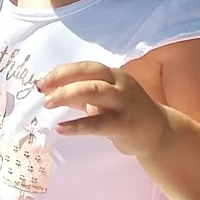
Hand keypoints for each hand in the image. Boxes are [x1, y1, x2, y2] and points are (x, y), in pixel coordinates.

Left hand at [36, 61, 166, 158]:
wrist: (158, 132)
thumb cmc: (125, 113)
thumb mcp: (102, 99)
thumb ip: (78, 94)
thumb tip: (47, 91)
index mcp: (113, 75)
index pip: (84, 67)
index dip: (61, 72)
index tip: (40, 81)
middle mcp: (119, 84)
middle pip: (88, 74)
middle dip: (61, 80)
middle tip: (41, 91)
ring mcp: (124, 103)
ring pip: (94, 92)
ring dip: (67, 95)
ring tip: (47, 104)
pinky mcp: (125, 124)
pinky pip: (97, 124)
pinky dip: (77, 126)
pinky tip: (61, 129)